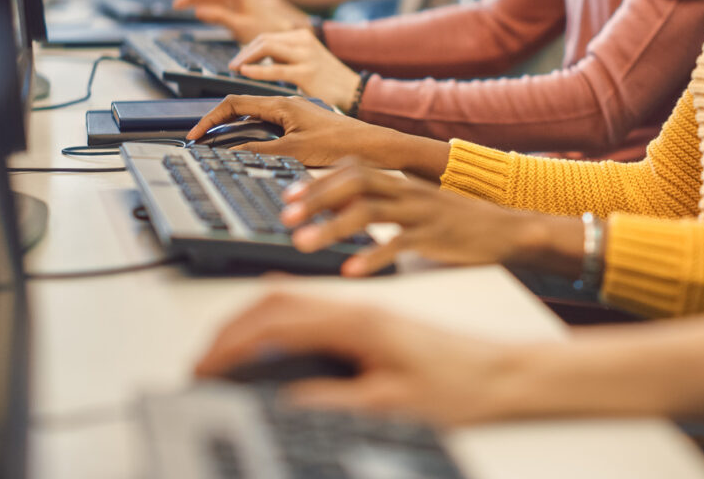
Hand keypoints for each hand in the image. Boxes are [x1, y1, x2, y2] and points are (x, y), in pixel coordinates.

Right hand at [174, 0, 310, 42]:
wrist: (285, 32)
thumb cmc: (268, 30)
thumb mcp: (242, 26)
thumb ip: (219, 17)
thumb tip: (198, 11)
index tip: (180, 3)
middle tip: (176, 6)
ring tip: (181, 8)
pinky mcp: (238, 4)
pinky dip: (205, 3)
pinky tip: (197, 11)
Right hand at [187, 94, 392, 166]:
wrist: (373, 147)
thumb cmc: (341, 144)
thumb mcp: (294, 152)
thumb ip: (260, 152)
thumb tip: (230, 153)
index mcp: (281, 103)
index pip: (233, 104)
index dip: (209, 119)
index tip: (194, 135)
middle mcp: (285, 104)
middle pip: (240, 108)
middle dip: (216, 123)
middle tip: (200, 142)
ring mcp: (294, 114)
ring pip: (253, 118)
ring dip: (234, 130)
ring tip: (217, 147)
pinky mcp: (302, 125)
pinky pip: (268, 127)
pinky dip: (252, 136)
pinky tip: (250, 151)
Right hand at [194, 292, 530, 425]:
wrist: (499, 373)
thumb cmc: (456, 386)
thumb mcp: (389, 405)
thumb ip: (331, 399)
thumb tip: (281, 399)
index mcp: (355, 321)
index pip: (276, 322)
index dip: (233, 344)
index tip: (206, 366)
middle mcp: (354, 305)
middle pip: (275, 300)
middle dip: (232, 327)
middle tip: (204, 357)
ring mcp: (361, 307)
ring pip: (291, 298)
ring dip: (252, 316)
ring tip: (226, 345)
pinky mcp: (369, 317)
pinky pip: (311, 303)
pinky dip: (280, 312)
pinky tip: (273, 323)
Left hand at [229, 30, 359, 110]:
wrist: (354, 91)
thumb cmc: (329, 80)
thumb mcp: (307, 60)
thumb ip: (286, 56)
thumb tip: (259, 57)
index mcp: (302, 36)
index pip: (267, 36)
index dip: (249, 47)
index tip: (239, 60)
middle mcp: (303, 41)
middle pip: (264, 38)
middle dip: (244, 51)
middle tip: (232, 64)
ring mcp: (306, 55)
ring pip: (266, 46)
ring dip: (246, 57)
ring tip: (234, 68)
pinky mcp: (307, 72)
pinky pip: (276, 67)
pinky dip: (257, 69)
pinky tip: (245, 72)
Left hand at [280, 159, 584, 277]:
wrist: (507, 230)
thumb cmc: (456, 223)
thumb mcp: (416, 207)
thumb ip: (382, 205)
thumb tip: (340, 211)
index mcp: (400, 182)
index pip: (352, 169)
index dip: (318, 180)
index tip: (289, 196)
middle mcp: (407, 191)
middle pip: (354, 182)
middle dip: (316, 198)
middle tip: (286, 216)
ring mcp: (421, 211)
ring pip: (368, 210)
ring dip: (331, 226)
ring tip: (302, 243)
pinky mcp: (436, 236)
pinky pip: (399, 243)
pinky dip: (372, 256)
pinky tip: (351, 270)